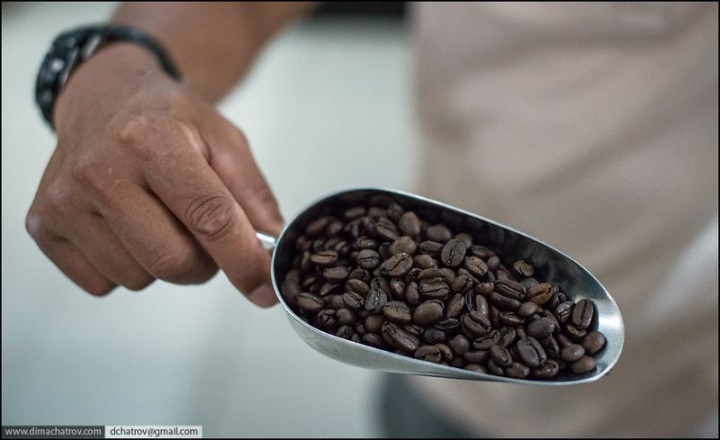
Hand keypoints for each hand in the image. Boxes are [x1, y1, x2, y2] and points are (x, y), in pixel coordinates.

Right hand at [25, 44, 282, 306]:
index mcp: (151, 139)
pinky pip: (102, 283)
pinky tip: (124, 226)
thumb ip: (253, 198)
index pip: (208, 217)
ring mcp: (64, 200)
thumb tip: (273, 254)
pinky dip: (126, 266)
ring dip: (162, 262)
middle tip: (203, 237)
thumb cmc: (169, 120)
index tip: (266, 287)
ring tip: (159, 219)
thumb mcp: (224, 140)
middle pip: (172, 261)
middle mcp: (99, 169)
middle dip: (203, 263)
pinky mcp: (43, 226)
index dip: (243, 260)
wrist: (104, 97)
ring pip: (138, 278)